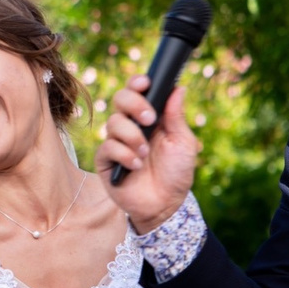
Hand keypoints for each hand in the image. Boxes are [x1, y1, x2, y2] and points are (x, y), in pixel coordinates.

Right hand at [93, 78, 197, 234]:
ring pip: (114, 122)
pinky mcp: (106, 161)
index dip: (137, 83)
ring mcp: (117, 142)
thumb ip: (176, 116)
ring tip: (146, 153)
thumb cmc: (176, 173)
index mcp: (150, 117)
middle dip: (135, 105)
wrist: (165, 204)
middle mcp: (131, 125)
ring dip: (133, 136)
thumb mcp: (183, 142)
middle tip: (150, 120)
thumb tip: (177, 88)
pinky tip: (136, 166)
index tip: (146, 83)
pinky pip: (108, 147)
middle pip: (120, 99)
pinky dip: (124, 155)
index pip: (137, 91)